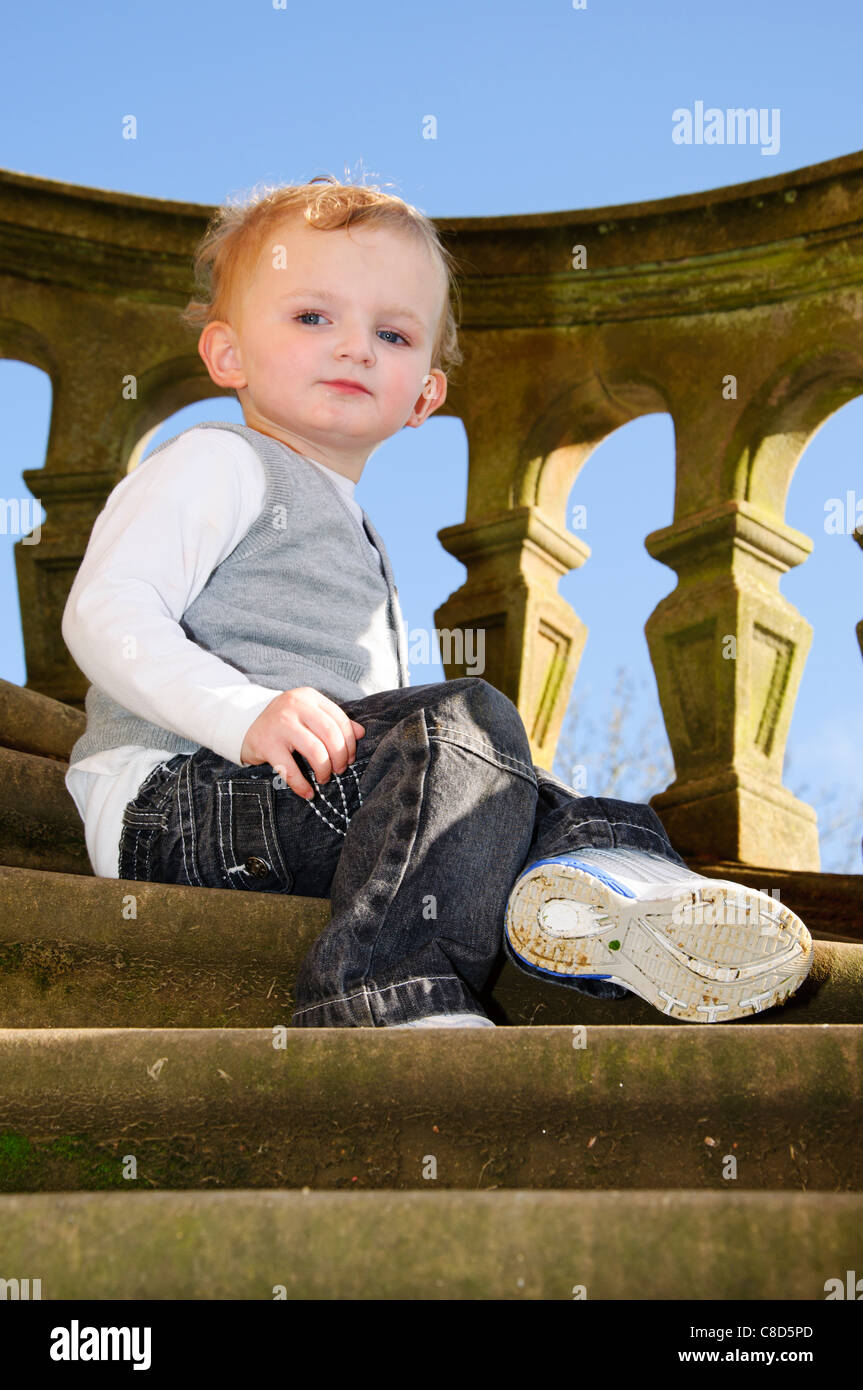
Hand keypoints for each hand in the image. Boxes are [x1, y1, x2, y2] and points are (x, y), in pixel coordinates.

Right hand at [239, 687, 365, 799]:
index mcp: (308, 697)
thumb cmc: (284, 722)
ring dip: (324, 770)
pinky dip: (302, 785)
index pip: (339, 719)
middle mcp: (294, 706)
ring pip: (316, 751)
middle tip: (339, 770)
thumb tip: (361, 733)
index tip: (349, 758)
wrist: (242, 723)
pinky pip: (291, 770)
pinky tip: (308, 793)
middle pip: (331, 735)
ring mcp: (280, 724)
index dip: (350, 742)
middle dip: (340, 757)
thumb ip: (333, 721)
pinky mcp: (266, 744)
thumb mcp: (308, 715)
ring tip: (324, 779)